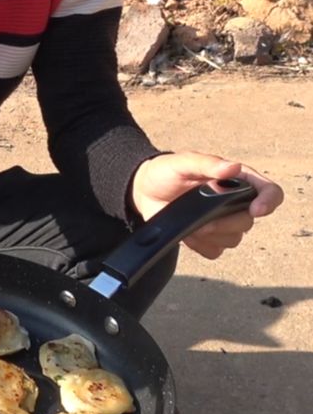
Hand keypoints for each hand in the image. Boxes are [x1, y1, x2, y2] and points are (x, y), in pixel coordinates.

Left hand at [131, 152, 283, 258]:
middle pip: (248, 222)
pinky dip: (200, 246)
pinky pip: (215, 251)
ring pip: (233, 239)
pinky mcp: (209, 238)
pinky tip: (187, 234)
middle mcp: (235, 202)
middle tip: (202, 221)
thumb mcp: (182, 162)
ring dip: (212, 235)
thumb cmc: (165, 172)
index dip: (269, 202)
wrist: (144, 191)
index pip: (269, 192)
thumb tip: (233, 167)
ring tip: (191, 223)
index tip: (256, 210)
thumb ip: (206, 163)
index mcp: (236, 180)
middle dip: (225, 224)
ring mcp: (223, 222)